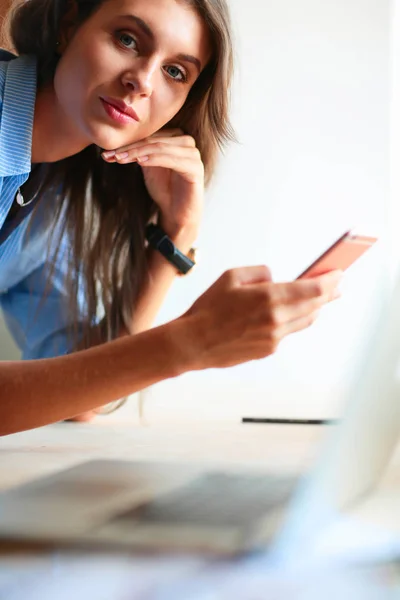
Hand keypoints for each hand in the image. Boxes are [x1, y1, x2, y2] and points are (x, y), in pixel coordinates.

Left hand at [102, 129, 203, 244]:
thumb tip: (114, 145)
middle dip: (129, 148)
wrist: (177, 213)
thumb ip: (138, 153)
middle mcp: (186, 142)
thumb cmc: (164, 189)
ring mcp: (193, 154)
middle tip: (110, 155)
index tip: (106, 152)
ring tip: (120, 158)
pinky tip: (140, 162)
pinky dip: (155, 159)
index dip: (127, 143)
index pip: (148, 136)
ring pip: (160, 147)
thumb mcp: (147, 167)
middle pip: (153, 140)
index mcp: (175, 138)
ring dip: (138, 152)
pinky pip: (172, 159)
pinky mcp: (195, 168)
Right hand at [180, 267, 341, 369]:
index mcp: (268, 298)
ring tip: (320, 299)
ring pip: (305, 320)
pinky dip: (294, 320)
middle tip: (337, 285)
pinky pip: (288, 332)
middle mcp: (276, 319)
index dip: (330, 281)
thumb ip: (260, 273)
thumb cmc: (209, 308)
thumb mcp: (231, 276)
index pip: (313, 289)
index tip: (339, 273)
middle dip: (328, 293)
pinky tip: (292, 313)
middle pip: (314, 305)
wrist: (194, 342)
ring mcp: (274, 337)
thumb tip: (276, 278)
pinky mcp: (268, 349)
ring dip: (315, 308)